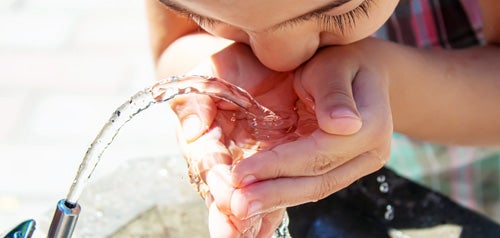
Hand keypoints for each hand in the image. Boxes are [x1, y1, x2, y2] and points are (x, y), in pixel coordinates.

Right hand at [164, 38, 298, 236]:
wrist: (269, 64)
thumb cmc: (239, 64)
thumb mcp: (214, 70)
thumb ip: (196, 97)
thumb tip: (192, 129)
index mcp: (204, 131)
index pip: (206, 157)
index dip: (216, 175)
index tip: (228, 193)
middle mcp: (221, 153)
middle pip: (219, 186)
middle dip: (226, 208)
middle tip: (234, 227)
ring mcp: (244, 164)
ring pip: (240, 196)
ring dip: (242, 219)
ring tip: (244, 235)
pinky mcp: (268, 170)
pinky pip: (265, 196)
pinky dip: (263, 216)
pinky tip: (260, 232)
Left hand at [228, 38, 392, 223]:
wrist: (360, 71)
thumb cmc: (341, 60)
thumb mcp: (334, 65)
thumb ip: (335, 93)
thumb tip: (345, 125)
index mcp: (371, 125)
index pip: (319, 152)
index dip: (279, 164)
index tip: (241, 173)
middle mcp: (369, 153)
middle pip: (319, 180)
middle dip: (274, 194)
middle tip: (238, 206)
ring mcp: (358, 165)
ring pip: (315, 189)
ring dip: (276, 200)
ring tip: (242, 209)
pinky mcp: (343, 169)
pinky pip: (312, 185)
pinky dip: (283, 194)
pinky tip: (258, 201)